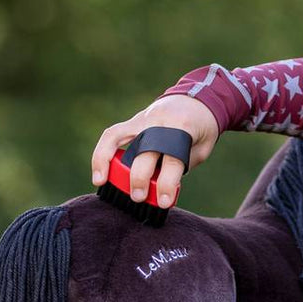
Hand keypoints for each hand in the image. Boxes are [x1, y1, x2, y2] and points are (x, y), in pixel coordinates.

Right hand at [90, 93, 220, 207]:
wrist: (198, 98)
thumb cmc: (202, 127)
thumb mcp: (202, 148)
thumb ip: (182, 166)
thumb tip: (160, 188)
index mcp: (182, 127)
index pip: (171, 159)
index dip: (167, 183)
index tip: (163, 203)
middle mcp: (159, 121)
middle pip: (143, 150)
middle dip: (138, 177)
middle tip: (138, 197)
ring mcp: (143, 118)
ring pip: (117, 136)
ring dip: (107, 160)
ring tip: (101, 182)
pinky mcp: (133, 121)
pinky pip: (112, 135)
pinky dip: (102, 152)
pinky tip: (100, 172)